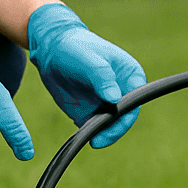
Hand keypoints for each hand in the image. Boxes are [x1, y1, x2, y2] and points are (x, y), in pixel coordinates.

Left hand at [27, 3, 146, 147]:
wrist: (51, 50)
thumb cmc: (75, 47)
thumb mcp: (89, 59)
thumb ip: (102, 77)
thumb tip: (115, 98)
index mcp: (130, 75)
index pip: (136, 101)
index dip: (126, 116)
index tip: (111, 126)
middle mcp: (122, 92)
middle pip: (124, 118)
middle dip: (112, 131)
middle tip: (97, 140)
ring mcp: (107, 104)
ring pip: (110, 127)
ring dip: (100, 135)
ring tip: (88, 138)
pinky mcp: (91, 114)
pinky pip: (93, 129)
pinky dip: (88, 134)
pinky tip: (80, 135)